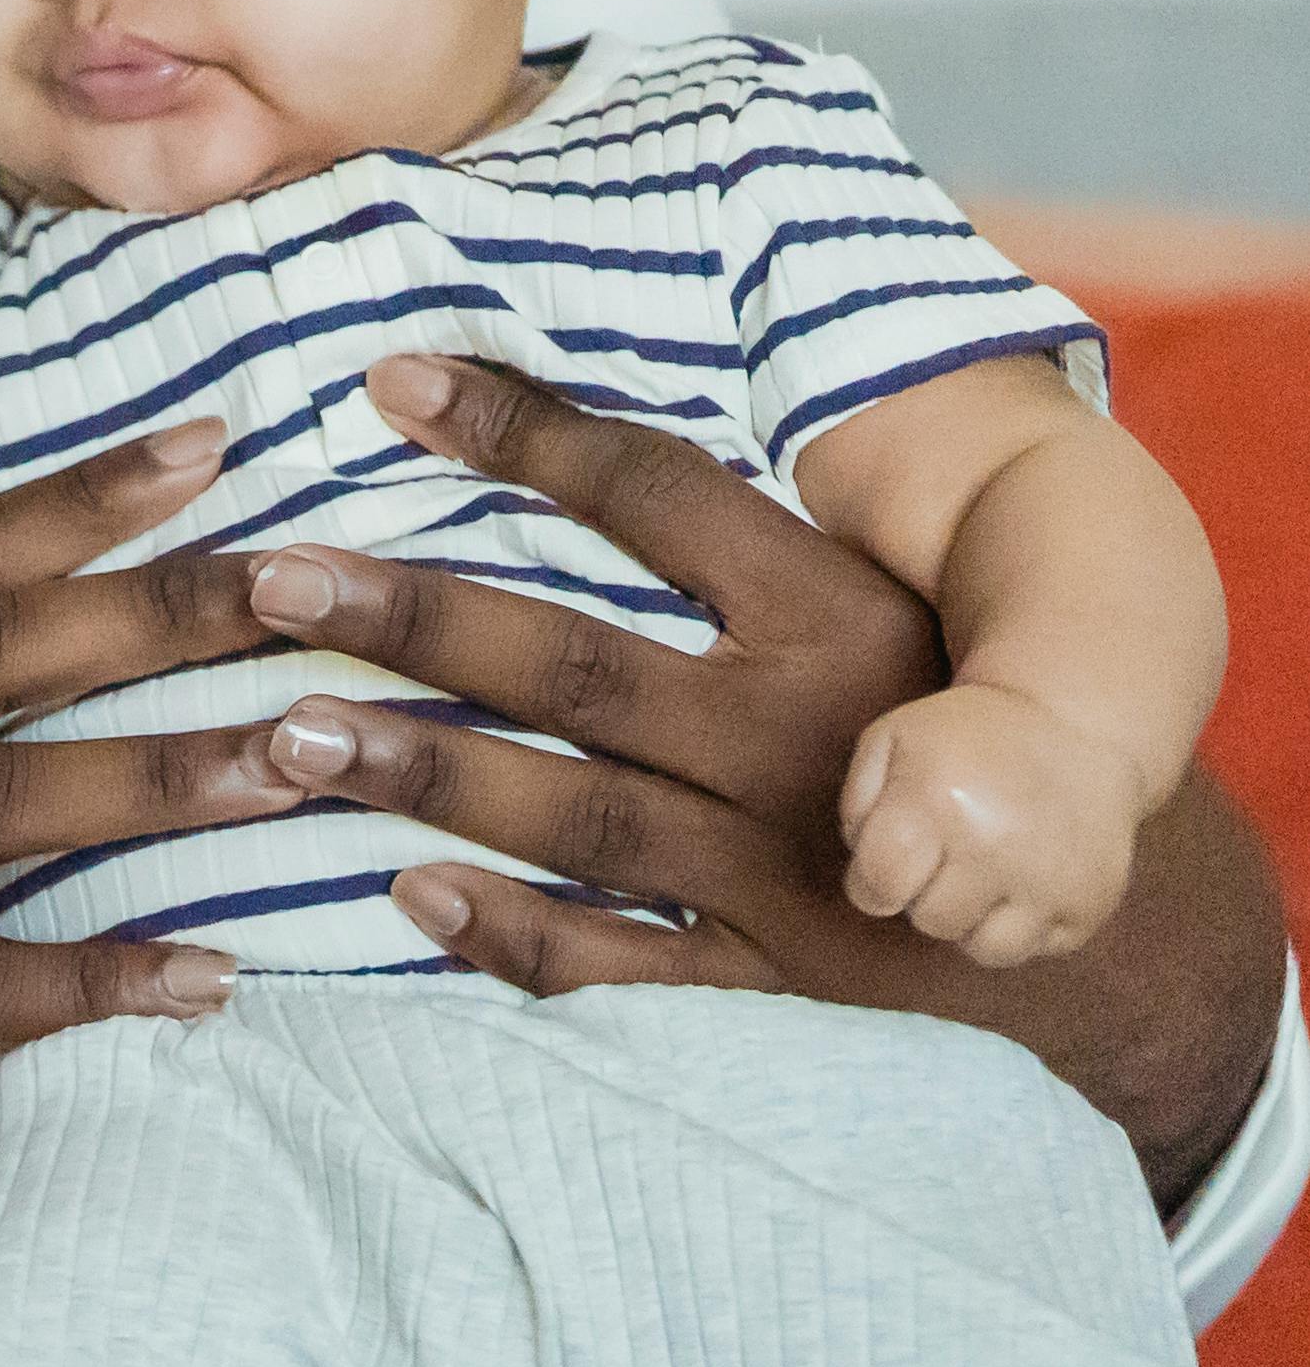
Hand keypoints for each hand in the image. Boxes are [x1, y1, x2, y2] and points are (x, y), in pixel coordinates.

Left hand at [239, 352, 1282, 1203]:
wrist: (1095, 940)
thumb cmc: (936, 729)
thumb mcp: (876, 612)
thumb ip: (738, 541)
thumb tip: (544, 418)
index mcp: (839, 620)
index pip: (659, 496)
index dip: (521, 429)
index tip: (388, 377)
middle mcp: (805, 741)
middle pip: (577, 667)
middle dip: (414, 621)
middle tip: (270, 578)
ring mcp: (783, 872)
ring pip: (572, 815)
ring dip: (422, 775)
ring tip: (286, 734)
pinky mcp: (766, 989)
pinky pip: (618, 967)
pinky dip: (510, 935)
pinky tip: (403, 894)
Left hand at [844, 685, 1145, 967]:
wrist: (1076, 725)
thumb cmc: (967, 738)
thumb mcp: (891, 741)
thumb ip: (857, 806)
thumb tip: (865, 869)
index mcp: (937, 803)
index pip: (877, 888)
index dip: (871, 881)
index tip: (889, 861)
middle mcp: (996, 847)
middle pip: (929, 921)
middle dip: (925, 895)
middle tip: (946, 854)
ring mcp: (1052, 880)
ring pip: (986, 950)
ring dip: (974, 919)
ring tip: (982, 873)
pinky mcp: (1091, 903)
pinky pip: (1038, 948)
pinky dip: (1024, 925)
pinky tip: (1024, 880)